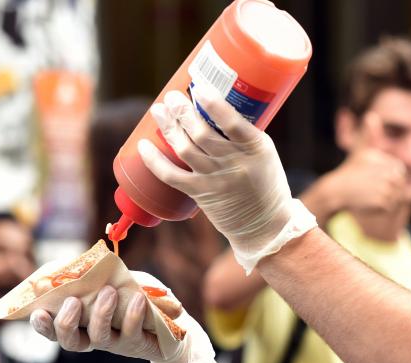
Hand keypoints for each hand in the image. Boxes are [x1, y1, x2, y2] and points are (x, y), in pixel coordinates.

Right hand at [29, 272, 214, 362]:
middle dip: (67, 323)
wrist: (172, 319)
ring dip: (101, 313)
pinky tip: (137, 298)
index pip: (53, 329)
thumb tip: (74, 263)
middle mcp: (94, 337)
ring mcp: (116, 343)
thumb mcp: (114, 280)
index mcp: (81, 322)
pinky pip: (132, 332)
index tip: (37, 312)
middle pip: (70, 341)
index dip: (43, 325)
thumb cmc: (135, 296)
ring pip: (99, 337)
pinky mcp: (138, 344)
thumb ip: (94, 274)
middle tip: (73, 302)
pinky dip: (133, 314)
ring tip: (108, 292)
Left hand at [139, 89, 316, 273]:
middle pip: (202, 133)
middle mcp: (235, 163)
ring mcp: (216, 180)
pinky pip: (172, 176)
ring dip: (168, 127)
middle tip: (172, 97)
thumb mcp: (264, 154)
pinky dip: (154, 161)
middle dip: (183, 111)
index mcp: (256, 148)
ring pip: (185, 149)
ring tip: (158, 111)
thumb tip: (211, 106)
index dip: (213, 103)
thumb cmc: (266, 184)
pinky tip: (144, 145)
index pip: (232, 121)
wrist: (266, 225)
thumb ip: (242, 135)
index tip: (199, 88)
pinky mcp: (201, 194)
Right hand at [323, 113, 405, 214]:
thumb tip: (372, 115)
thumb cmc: (349, 172)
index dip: (388, 178)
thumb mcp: (361, 151)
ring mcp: (385, 187)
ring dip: (386, 198)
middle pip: (400, 183)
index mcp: (383, 158)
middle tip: (371, 190)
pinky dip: (381, 207)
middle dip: (389, 188)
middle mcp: (386, 171)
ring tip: (369, 195)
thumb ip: (369, 135)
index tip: (373, 180)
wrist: (334, 191)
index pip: (398, 171)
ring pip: (397, 196)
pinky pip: (390, 206)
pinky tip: (368, 203)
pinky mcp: (382, 202)